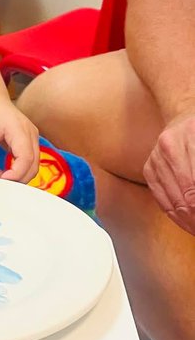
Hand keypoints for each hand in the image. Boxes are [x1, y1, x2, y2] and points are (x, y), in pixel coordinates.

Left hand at [0, 94, 39, 182]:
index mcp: (20, 129)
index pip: (26, 158)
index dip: (15, 173)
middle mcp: (31, 134)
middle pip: (33, 166)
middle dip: (15, 178)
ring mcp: (33, 139)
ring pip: (33, 166)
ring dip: (16, 176)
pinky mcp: (30, 143)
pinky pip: (29, 162)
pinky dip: (17, 170)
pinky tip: (1, 170)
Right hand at [143, 111, 194, 234]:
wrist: (183, 116)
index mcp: (191, 138)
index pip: (194, 188)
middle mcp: (169, 148)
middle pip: (185, 198)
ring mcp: (155, 159)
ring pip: (173, 202)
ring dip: (188, 222)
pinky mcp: (148, 168)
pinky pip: (161, 199)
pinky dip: (175, 216)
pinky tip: (186, 222)